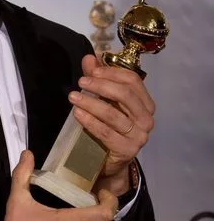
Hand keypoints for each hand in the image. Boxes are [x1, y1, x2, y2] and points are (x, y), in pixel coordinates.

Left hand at [68, 54, 154, 194]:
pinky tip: (78, 114)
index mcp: (145, 103)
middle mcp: (146, 119)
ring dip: (91, 103)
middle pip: (125, 94)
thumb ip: (98, 79)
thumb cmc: (109, 128)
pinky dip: (90, 121)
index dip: (112, 72)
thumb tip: (90, 57)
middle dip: (101, 86)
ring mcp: (139, 136)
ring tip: (73, 97)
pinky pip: (106, 132)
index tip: (91, 70)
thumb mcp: (104, 101)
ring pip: (113, 114)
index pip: (132, 80)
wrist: (109, 162)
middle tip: (81, 82)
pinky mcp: (126, 150)